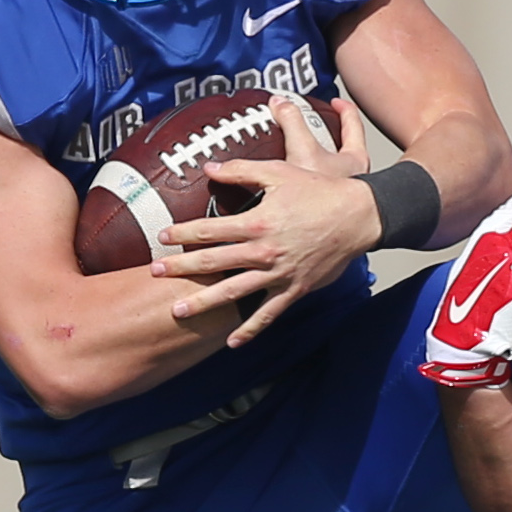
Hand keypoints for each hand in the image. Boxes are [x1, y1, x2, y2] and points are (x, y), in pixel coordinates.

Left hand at [155, 97, 378, 344]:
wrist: (357, 217)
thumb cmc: (319, 192)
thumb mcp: (279, 172)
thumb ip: (241, 170)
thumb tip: (208, 168)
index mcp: (256, 222)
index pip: (209, 229)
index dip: (182, 233)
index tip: (162, 237)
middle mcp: (263, 252)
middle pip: (213, 262)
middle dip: (180, 268)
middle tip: (154, 273)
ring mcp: (278, 274)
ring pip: (234, 293)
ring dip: (204, 303)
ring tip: (178, 311)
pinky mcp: (294, 290)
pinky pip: (268, 314)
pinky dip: (250, 330)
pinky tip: (232, 343)